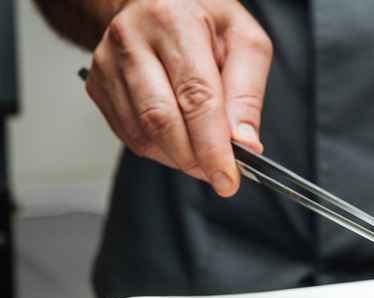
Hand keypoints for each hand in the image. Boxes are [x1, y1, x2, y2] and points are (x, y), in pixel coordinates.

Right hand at [85, 0, 270, 195]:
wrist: (156, 2)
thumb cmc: (203, 20)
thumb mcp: (245, 43)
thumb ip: (248, 94)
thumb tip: (244, 143)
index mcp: (174, 20)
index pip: (195, 96)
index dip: (212, 144)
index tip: (228, 175)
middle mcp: (133, 39)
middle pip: (162, 120)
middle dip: (195, 158)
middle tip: (219, 173)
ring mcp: (109, 64)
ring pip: (143, 134)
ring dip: (178, 157)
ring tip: (204, 154)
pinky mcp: (98, 86)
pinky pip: (130, 136)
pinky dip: (160, 150)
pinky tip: (180, 140)